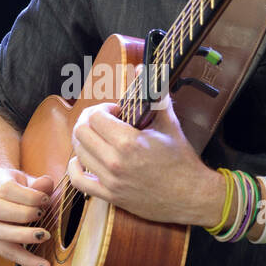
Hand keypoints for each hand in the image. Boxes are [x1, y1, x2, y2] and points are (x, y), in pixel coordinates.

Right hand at [0, 168, 54, 265]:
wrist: (0, 197)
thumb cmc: (19, 189)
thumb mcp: (29, 182)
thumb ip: (39, 184)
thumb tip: (47, 184)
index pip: (6, 188)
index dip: (27, 196)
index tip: (46, 200)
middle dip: (22, 216)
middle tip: (43, 216)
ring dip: (21, 237)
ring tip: (44, 238)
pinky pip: (0, 250)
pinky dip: (22, 258)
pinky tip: (40, 264)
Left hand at [67, 95, 223, 225]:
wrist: (191, 196)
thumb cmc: (181, 160)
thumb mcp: (169, 124)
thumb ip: (154, 95)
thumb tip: (143, 69)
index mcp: (128, 142)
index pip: (96, 116)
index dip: (103, 108)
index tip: (116, 111)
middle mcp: (115, 162)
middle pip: (81, 132)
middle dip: (89, 120)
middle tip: (103, 120)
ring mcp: (110, 181)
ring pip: (78, 152)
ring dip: (84, 140)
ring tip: (98, 137)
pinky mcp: (109, 196)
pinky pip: (78, 181)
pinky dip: (75, 167)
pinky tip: (82, 159)